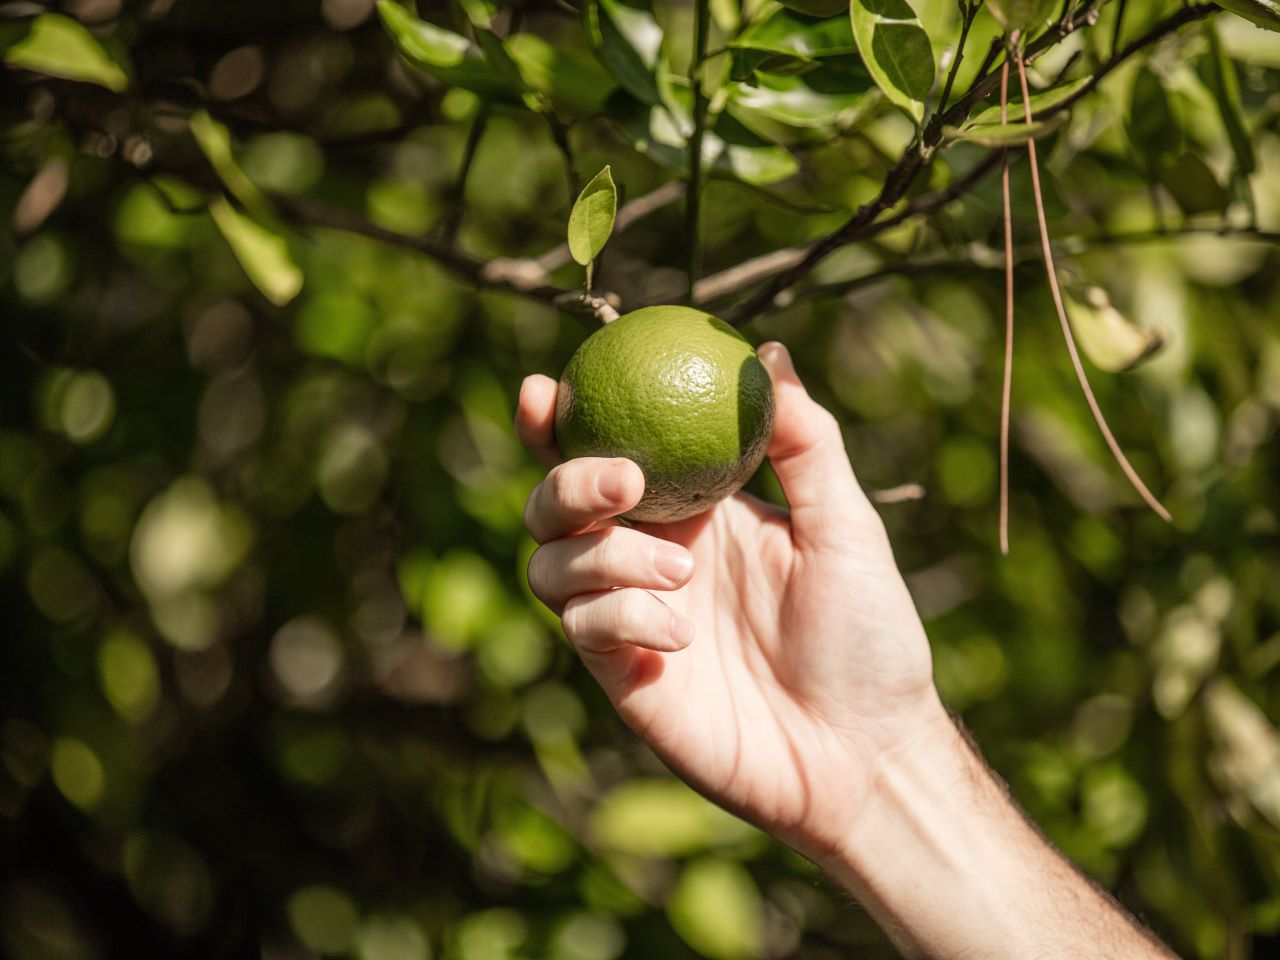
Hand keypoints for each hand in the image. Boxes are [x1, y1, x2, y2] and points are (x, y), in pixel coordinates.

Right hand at [516, 341, 944, 857]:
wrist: (864, 750)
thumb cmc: (867, 635)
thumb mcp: (844, 527)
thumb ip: (804, 444)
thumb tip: (768, 355)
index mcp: (693, 509)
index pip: (607, 450)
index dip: (559, 422)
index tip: (546, 390)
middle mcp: (648, 555)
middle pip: (555, 504)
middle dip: (567, 481)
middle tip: (623, 480)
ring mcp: (629, 617)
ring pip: (550, 565)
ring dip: (603, 555)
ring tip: (680, 573)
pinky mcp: (622, 675)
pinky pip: (584, 628)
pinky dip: (621, 617)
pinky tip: (681, 636)